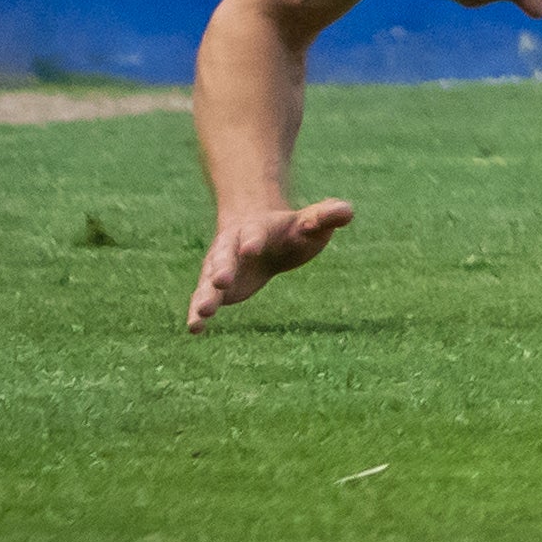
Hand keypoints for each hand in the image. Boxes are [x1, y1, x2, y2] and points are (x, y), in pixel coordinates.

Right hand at [184, 197, 352, 329]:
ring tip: (201, 313)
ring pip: (208, 282)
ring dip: (205, 296)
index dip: (253, 240)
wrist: (259, 236)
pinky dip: (197, 314)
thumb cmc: (292, 231)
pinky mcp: (216, 289)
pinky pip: (203, 300)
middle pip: (224, 257)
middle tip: (221, 280)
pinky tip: (194, 330)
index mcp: (256, 230)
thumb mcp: (311, 223)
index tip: (251, 249)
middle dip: (222, 268)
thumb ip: (326, 217)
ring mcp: (219, 269)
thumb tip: (347, 211)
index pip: (254, 234)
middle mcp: (231, 248)